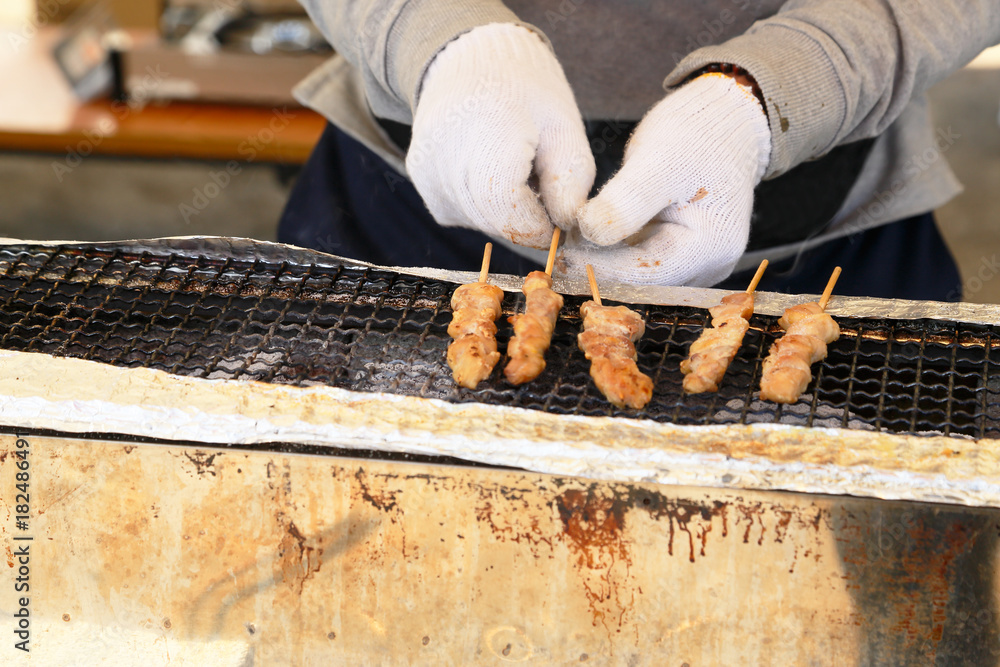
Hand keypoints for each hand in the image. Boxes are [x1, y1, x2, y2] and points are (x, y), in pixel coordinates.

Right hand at [406, 23, 594, 249]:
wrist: (473, 60)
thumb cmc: (528, 92)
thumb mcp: (564, 128)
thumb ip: (571, 182)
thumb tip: (565, 229)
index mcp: (488, 137)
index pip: (512, 216)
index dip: (542, 227)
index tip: (561, 216)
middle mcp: (447, 158)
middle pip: (495, 223)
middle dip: (526, 220)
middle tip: (543, 188)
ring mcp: (427, 172)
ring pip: (478, 223)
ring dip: (505, 212)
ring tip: (517, 169)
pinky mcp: (421, 181)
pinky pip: (460, 213)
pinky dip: (483, 205)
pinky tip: (491, 170)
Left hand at [561, 73, 770, 285]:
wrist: (722, 121)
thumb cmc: (696, 135)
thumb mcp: (658, 162)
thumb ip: (626, 201)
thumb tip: (589, 232)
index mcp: (711, 248)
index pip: (645, 274)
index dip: (600, 268)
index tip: (562, 254)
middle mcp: (709, 265)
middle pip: (642, 280)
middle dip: (600, 265)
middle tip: (560, 246)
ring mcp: (696, 262)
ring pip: (639, 272)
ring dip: (605, 258)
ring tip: (572, 236)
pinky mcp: (681, 254)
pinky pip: (642, 259)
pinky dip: (616, 249)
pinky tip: (592, 232)